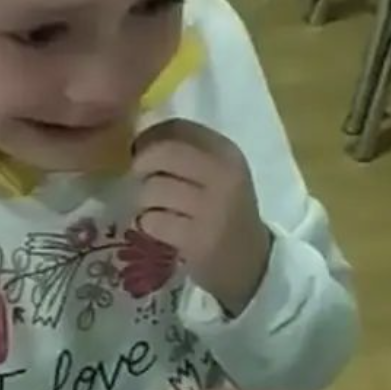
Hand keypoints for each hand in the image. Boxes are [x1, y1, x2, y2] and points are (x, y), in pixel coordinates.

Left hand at [132, 119, 270, 314]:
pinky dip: (150, 225)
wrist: (251, 262)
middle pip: (163, 152)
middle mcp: (224, 175)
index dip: (150, 136)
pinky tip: (165, 229)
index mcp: (228, 152)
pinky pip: (153, 221)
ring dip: (146, 200)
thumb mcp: (220, 173)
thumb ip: (188, 151)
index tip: (143, 150)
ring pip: (153, 188)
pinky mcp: (198, 239)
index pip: (178, 127)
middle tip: (141, 179)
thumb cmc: (226, 212)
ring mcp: (212, 208)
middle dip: (142, 164)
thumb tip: (140, 139)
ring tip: (159, 209)